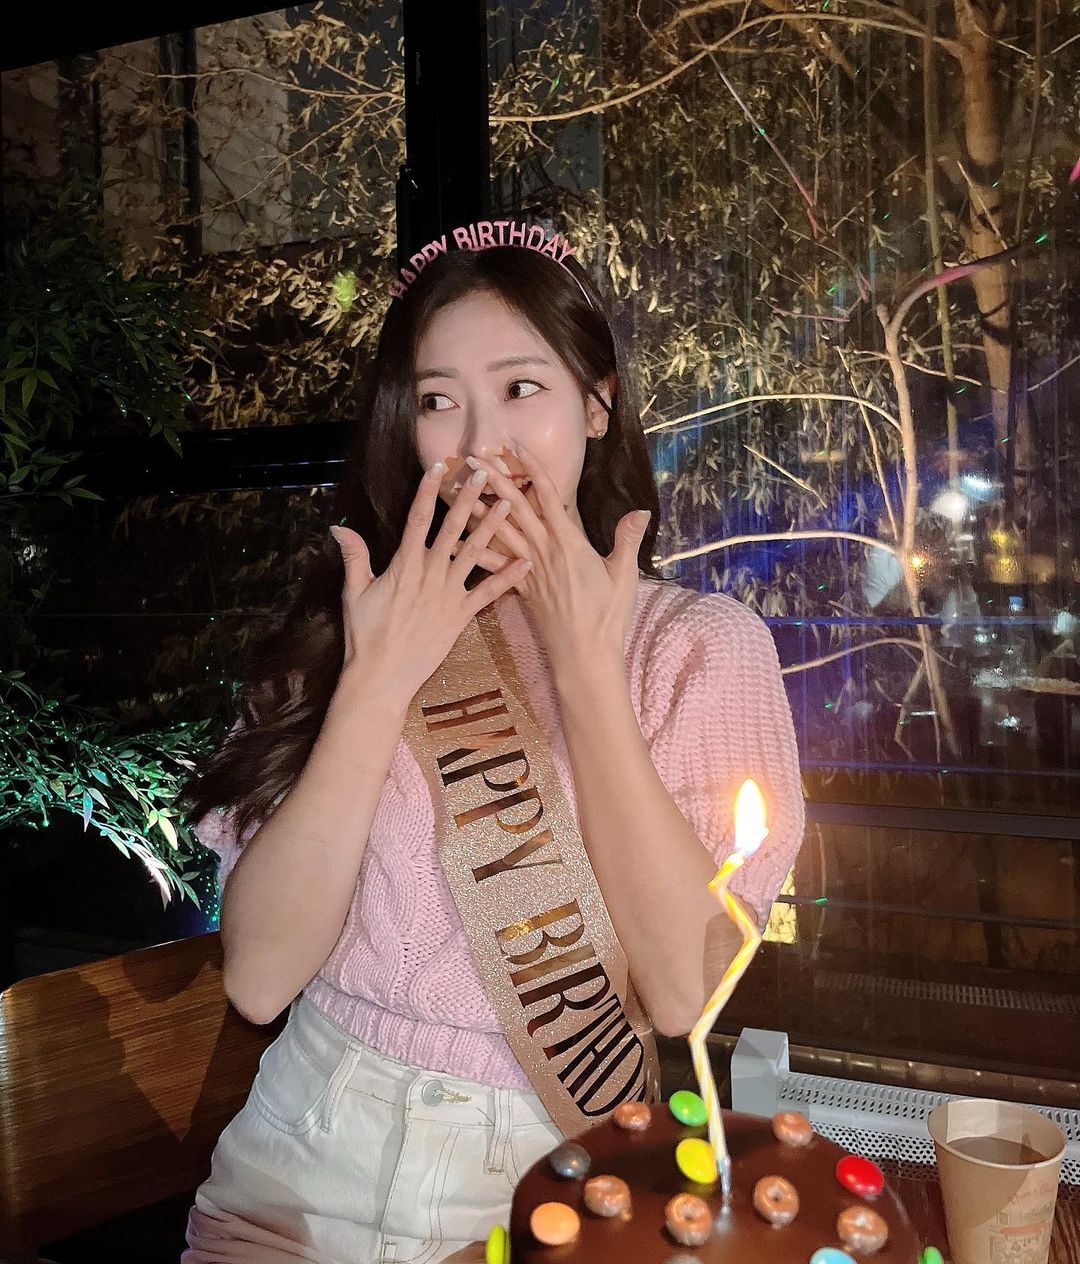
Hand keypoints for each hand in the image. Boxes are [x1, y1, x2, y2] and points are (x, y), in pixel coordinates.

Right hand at [328, 463, 530, 697]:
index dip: (428, 490)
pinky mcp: (461, 616)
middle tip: (487, 474)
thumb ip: (353, 557)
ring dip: (493, 528)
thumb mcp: (354, 593)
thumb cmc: (364, 636)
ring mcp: (447, 595)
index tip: (439, 466)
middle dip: (469, 499)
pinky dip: (508, 578)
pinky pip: (488, 594)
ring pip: (475, 554)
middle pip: (452, 529)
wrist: (381, 677)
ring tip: (510, 504)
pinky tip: (526, 562)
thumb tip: (337, 527)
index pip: (417, 518)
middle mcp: (429, 574)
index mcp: (404, 565)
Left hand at [461, 441, 650, 676]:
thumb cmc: (607, 616)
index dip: (531, 469)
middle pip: (515, 508)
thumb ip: (628, 540)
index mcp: (568, 543)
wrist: (584, 655)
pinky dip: (474, 551)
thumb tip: (641, 511)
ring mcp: (528, 570)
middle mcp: (543, 552)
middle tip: (477, 455)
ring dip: (478, 507)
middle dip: (495, 479)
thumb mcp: (623, 575)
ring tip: (459, 489)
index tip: (516, 446)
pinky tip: (456, 541)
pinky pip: (493, 566)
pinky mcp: (520, 589)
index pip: (547, 497)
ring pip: (498, 532)